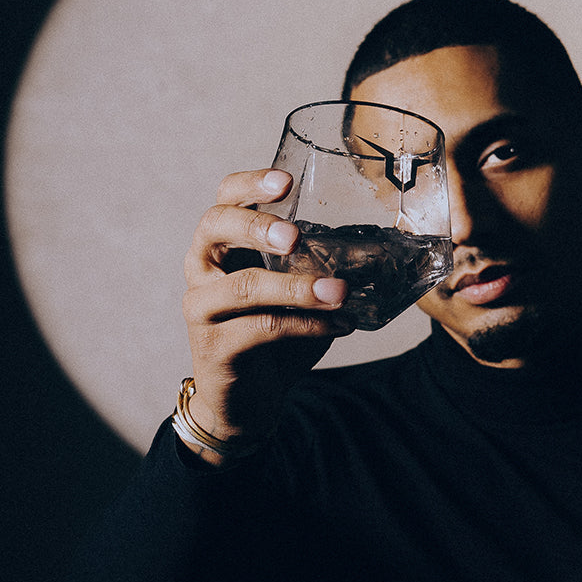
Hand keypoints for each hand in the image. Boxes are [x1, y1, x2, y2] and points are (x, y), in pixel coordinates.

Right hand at [181, 169, 350, 450]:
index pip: (225, 199)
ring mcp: (201, 308)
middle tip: (296, 237)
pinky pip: (259, 330)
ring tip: (339, 292)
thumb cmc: (273, 334)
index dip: (250, 185)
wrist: (246, 400)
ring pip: (243, 286)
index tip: (287, 181)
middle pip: (214, 227)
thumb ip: (321, 265)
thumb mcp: (297, 291)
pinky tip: (337, 326)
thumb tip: (381, 248)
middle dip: (256, 226)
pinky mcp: (212, 347)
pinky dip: (303, 326)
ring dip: (295, 288)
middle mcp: (201, 269)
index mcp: (221, 245)